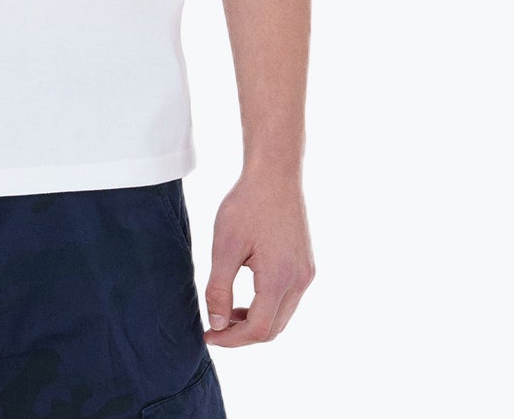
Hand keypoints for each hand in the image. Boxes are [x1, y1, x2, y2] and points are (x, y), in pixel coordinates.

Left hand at [203, 168, 314, 346]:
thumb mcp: (224, 246)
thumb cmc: (246, 205)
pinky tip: (245, 295)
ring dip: (255, 321)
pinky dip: (267, 305)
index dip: (231, 339)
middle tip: (214, 327)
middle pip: (273, 328)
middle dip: (242, 334)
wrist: (275, 173)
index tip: (208, 336)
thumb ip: (219, 288)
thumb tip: (217, 324)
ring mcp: (306, 273)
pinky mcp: (306, 265)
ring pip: (282, 316)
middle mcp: (300, 281)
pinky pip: (288, 299)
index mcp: (280, 279)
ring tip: (226, 312)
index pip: (258, 330)